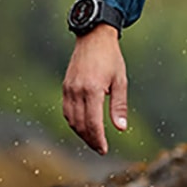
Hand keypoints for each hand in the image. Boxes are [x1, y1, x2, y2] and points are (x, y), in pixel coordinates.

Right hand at [62, 24, 126, 154]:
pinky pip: (67, 110)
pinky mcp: (65, 86)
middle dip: (90, 139)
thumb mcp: (120, 80)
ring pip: (71, 119)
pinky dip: (74, 121)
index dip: (98, 139)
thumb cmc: (111, 57)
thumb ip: (119, 106)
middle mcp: (77, 90)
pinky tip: (83, 125)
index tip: (104, 150)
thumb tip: (121, 128)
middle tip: (100, 148)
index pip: (93, 123)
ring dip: (81, 133)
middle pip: (80, 124)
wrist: (93, 36)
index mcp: (93, 89)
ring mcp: (69, 88)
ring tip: (93, 139)